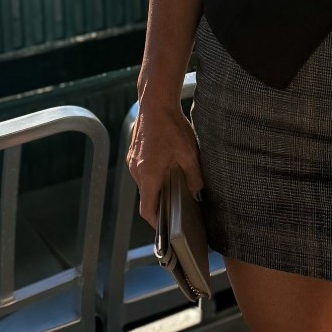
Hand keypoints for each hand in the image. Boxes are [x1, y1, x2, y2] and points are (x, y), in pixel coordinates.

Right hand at [126, 93, 203, 225]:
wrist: (154, 103)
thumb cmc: (171, 127)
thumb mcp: (189, 154)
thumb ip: (195, 177)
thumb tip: (199, 194)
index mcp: (148, 176)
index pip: (147, 210)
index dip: (156, 223)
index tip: (167, 228)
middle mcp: (136, 172)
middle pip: (147, 197)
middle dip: (161, 204)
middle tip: (178, 207)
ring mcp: (132, 162)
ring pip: (144, 184)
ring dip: (157, 188)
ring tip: (175, 185)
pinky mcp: (133, 154)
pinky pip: (142, 172)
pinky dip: (153, 176)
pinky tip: (168, 168)